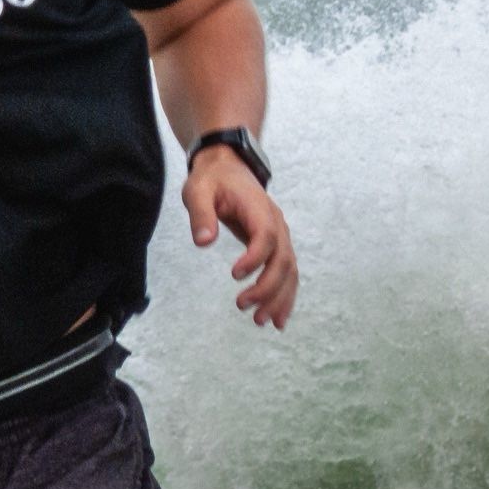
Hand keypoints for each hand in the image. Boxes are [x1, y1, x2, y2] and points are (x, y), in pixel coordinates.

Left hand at [182, 147, 296, 328]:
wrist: (229, 167)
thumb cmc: (213, 180)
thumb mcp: (198, 191)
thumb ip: (201, 215)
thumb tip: (203, 242)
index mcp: (258, 209)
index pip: (265, 236)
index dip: (255, 258)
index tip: (234, 275)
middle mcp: (276, 224)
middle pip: (283, 259)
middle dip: (267, 287)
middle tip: (243, 306)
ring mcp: (280, 235)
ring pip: (289, 270)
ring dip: (279, 297)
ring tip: (262, 322)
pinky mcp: (277, 245)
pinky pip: (287, 272)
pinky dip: (285, 295)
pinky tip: (277, 318)